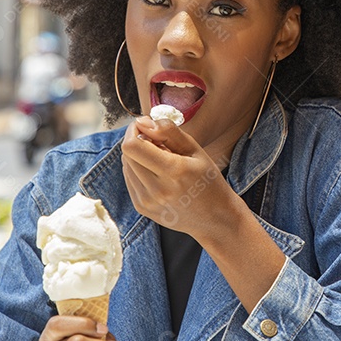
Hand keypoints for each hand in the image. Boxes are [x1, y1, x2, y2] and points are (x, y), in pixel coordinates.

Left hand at [119, 116, 248, 241]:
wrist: (215, 219)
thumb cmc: (208, 181)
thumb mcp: (195, 150)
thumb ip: (168, 132)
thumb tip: (141, 122)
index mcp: (174, 172)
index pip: (132, 146)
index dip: (134, 130)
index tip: (144, 126)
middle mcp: (157, 190)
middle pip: (127, 154)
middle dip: (136, 141)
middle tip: (156, 142)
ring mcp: (147, 202)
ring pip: (126, 166)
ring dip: (137, 156)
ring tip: (159, 159)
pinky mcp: (142, 208)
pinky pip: (129, 179)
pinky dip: (138, 170)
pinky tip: (156, 173)